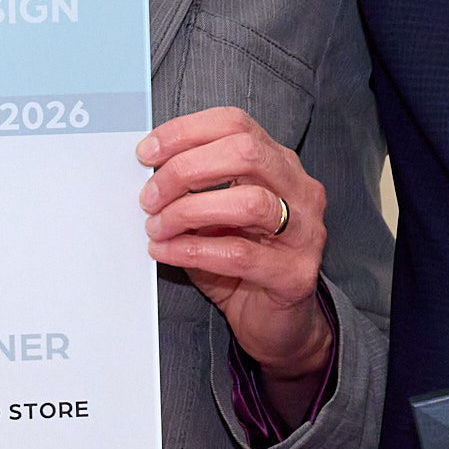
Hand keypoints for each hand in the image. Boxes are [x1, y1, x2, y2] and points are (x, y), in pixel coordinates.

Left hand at [137, 108, 331, 401]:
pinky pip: (239, 254)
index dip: (186, 132)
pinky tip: (165, 252)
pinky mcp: (295, 273)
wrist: (276, 324)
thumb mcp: (212, 216)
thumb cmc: (240, 263)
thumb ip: (191, 190)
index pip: (236, 124)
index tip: (146, 152)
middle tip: (148, 196)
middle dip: (185, 169)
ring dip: (189, 211)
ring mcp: (304, 232)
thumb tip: (144, 172)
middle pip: (245, 153)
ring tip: (156, 226)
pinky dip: (193, 250)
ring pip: (248, 202)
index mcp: (280, 164)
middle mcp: (300, 190)